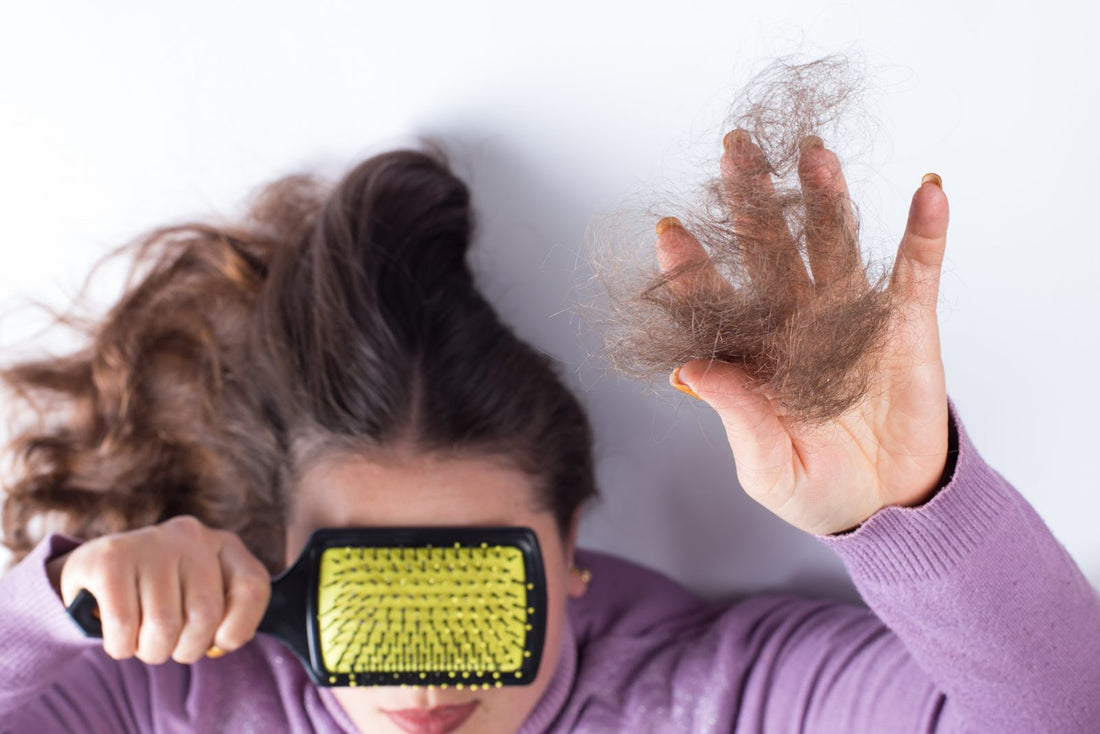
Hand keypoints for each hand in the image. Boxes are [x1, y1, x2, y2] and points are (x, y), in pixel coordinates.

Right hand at [50, 515, 270, 662]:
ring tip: (141, 641)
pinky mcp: (110, 558)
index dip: (238, 627)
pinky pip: (125, 625)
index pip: (253, 587)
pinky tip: (118, 638)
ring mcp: (151, 542)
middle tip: (168, 645)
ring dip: (152, 650)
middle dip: (187, 648)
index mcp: (223, 545)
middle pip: (206, 613)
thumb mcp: (199, 599)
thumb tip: (224, 641)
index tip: (218, 641)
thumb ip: (223, 617)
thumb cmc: (157, 599)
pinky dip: (121, 646)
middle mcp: (191, 535)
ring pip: (164, 624)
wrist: (89, 580)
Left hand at [660, 131, 949, 535]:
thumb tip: (688, 369)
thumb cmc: (816, 489)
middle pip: (769, 249)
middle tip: (735, 147)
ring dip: (825, 198)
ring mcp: (849, 316)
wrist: (888, 507)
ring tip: (813, 153)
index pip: (715, 299)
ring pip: (833, 244)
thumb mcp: (768, 467)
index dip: (690, 266)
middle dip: (751, 201)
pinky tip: (929, 190)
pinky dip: (925, 231)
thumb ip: (736, 415)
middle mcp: (796, 322)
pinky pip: (916, 270)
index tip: (668, 230)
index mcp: (754, 354)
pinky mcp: (905, 324)